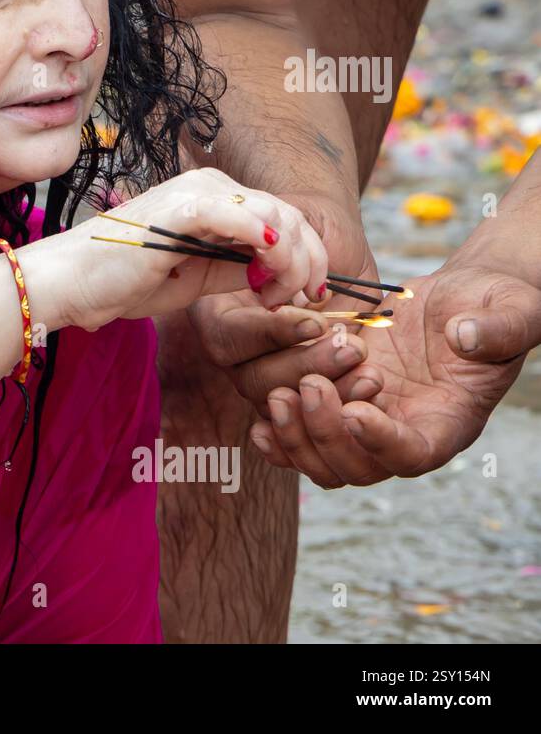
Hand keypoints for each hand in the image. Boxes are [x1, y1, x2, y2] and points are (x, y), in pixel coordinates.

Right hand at [58, 168, 329, 331]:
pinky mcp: (182, 208)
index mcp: (215, 198)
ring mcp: (196, 192)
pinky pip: (240, 216)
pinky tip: (266, 268)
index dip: (308, 256)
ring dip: (290, 259)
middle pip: (289, 214)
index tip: (306, 294)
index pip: (284, 217)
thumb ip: (237, 268)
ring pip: (274, 216)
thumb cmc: (122, 280)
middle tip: (298, 299)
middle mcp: (211, 186)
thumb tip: (281, 273)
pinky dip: (264, 240)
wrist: (72, 283)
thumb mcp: (197, 278)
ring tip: (274, 295)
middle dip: (307, 261)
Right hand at [188, 187, 381, 411]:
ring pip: (284, 400)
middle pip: (253, 380)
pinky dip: (343, 396)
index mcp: (217, 312)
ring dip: (328, 384)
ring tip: (363, 356)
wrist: (332, 237)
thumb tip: (285, 271)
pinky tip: (370, 378)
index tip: (315, 321)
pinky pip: (313, 409)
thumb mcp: (292, 220)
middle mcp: (237, 349)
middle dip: (303, 365)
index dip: (271, 334)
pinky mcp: (302, 383)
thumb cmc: (307, 222)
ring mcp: (268, 370)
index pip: (231, 338)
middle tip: (349, 346)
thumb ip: (281, 241)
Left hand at [248, 266, 540, 485]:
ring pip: (324, 462)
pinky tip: (260, 421)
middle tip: (307, 385)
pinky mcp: (340, 405)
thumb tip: (466, 336)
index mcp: (447, 422)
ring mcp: (368, 423)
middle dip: (325, 434)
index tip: (353, 412)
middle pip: (358, 468)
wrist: (459, 299)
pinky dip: (280, 439)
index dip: (381, 443)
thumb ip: (496, 327)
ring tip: (279, 393)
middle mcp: (404, 433)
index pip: (412, 455)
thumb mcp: (508, 308)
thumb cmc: (490, 303)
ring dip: (296, 436)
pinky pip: (303, 442)